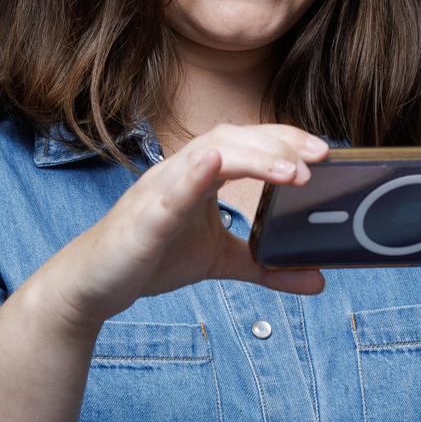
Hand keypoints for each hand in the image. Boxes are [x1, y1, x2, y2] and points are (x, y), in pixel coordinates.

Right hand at [45, 124, 328, 328]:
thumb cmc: (153, 257)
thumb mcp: (220, 260)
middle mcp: (183, 171)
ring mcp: (162, 189)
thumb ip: (265, 265)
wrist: (94, 283)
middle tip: (319, 157)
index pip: (249, 142)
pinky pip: (171, 190)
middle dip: (279, 143)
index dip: (285, 139)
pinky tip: (217, 163)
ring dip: (254, 158)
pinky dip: (194, 174)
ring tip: (291, 171)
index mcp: (203, 173)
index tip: (324, 151)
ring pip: (209, 155)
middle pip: (235, 138)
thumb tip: (318, 278)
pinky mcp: (145, 217)